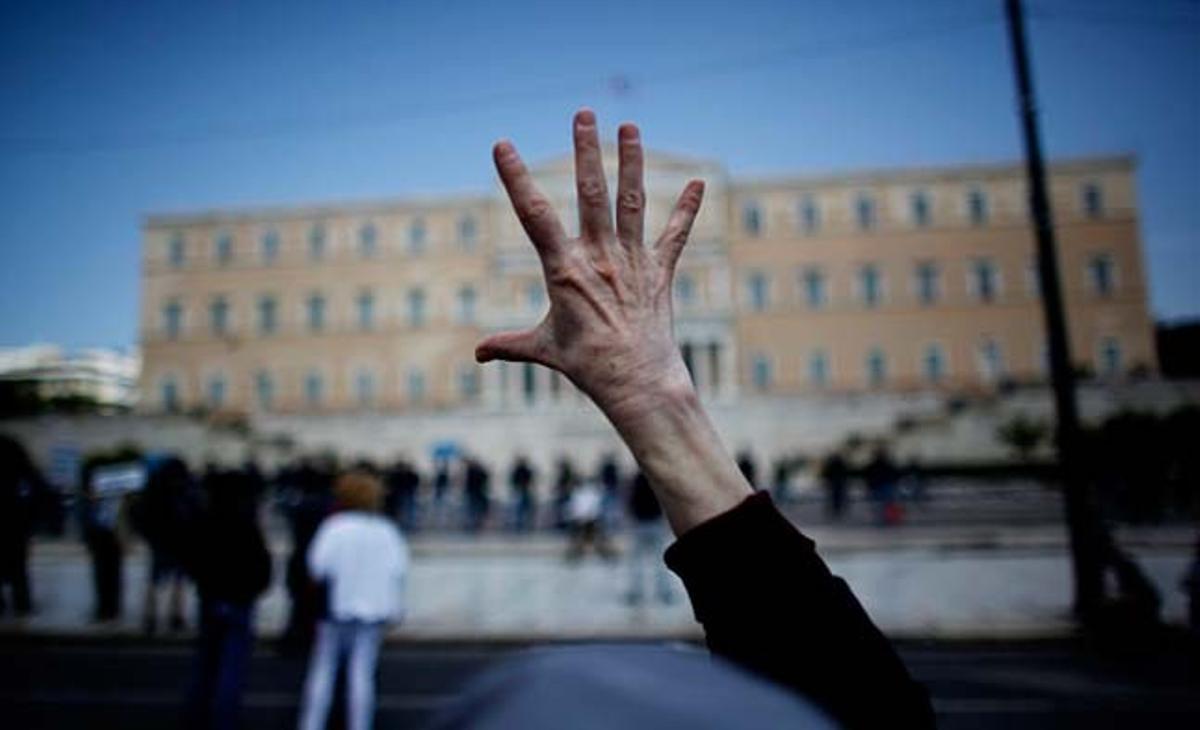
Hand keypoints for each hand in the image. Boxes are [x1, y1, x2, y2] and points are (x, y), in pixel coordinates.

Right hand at [476, 109, 751, 534]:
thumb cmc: (586, 368)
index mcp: (564, 271)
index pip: (534, 215)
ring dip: (632, 162)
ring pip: (631, 202)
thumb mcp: (543, 350)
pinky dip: (687, 209)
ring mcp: (632, 262)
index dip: (516, 178)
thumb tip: (478, 354)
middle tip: (583, 114)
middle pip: (591, 193)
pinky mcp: (659, 272)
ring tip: (629, 126)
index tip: (502, 145)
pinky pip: (675, 235)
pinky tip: (700, 182)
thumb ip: (510, 346)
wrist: (637, 383)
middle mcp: (599, 257)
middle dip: (586, 151)